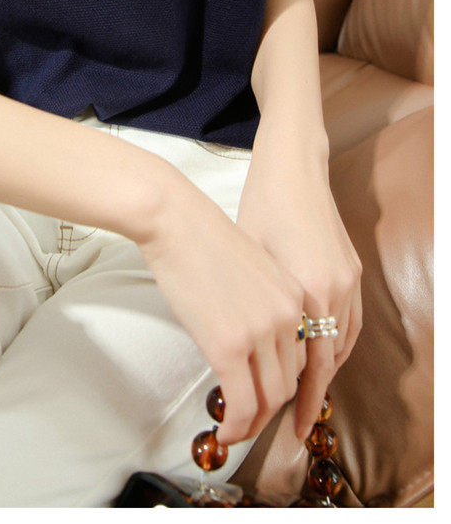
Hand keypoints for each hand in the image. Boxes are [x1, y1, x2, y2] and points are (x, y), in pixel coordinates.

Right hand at [135, 170, 309, 447]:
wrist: (175, 221)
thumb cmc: (201, 237)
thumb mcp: (251, 269)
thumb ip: (262, 303)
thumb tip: (252, 339)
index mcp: (295, 297)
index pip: (302, 358)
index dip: (286, 386)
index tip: (269, 400)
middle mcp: (288, 318)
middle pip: (289, 382)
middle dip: (270, 411)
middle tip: (249, 423)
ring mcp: (260, 333)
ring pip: (269, 399)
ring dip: (253, 425)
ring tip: (235, 432)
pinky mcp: (229, 347)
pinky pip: (242, 403)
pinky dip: (236, 428)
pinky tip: (222, 434)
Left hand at [234, 129, 362, 438]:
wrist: (292, 163)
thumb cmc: (260, 204)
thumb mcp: (247, 257)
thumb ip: (253, 306)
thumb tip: (240, 351)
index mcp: (305, 291)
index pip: (308, 365)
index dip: (296, 400)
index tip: (284, 426)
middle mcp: (333, 289)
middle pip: (328, 362)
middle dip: (310, 396)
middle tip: (293, 425)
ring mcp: (347, 278)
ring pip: (343, 343)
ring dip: (325, 373)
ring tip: (303, 398)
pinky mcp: (350, 267)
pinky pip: (349, 321)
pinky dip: (336, 345)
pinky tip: (320, 355)